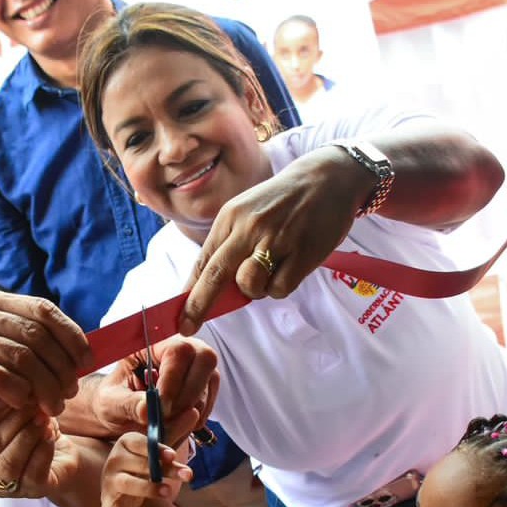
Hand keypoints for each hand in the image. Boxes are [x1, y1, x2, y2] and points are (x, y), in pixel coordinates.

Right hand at [0, 288, 88, 436]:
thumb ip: (28, 341)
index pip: (42, 309)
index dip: (70, 335)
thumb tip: (82, 349)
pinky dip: (18, 393)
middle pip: (35, 335)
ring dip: (44, 386)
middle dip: (60, 367)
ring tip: (53, 406)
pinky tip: (24, 405)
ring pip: (21, 357)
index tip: (86, 361)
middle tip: (68, 393)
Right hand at [0, 400, 82, 498]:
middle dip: (12, 418)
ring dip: (27, 434)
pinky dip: (43, 450)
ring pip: (9, 462)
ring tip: (41, 416)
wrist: (57, 451)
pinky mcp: (30, 492)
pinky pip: (33, 473)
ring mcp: (1, 486)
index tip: (7, 390)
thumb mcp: (4, 408)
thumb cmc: (23, 425)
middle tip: (30, 399)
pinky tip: (50, 434)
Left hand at [84, 336, 217, 442]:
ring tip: (164, 423)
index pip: (177, 351)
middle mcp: (181, 346)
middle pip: (205, 359)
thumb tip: (147, 410)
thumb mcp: (110, 401)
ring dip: (189, 410)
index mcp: (152, 341)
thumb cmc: (113, 399)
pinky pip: (210, 401)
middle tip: (165, 418)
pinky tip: (173, 424)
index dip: (173, 381)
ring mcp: (197, 365)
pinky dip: (194, 419)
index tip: (160, 409)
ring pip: (209, 383)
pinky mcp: (206, 385)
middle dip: (186, 396)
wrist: (120, 411)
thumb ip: (127, 404)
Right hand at [101, 432, 190, 506]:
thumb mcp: (161, 450)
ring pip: (128, 484)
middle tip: (186, 475)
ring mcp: (110, 484)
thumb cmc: (146, 466)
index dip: (156, 449)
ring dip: (148, 488)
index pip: (140, 443)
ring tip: (168, 492)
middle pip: (140, 464)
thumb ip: (176, 432)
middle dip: (163, 470)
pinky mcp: (108, 506)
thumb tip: (195, 411)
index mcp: (126, 444)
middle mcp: (114, 462)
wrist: (128, 493)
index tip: (172, 455)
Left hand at [180, 154, 360, 334]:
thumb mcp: (247, 213)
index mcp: (231, 217)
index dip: (189, 292)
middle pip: (216, 274)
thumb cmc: (281, 203)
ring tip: (269, 272)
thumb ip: (229, 246)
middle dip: (198, 305)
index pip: (204, 261)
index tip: (180, 316)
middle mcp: (249, 226)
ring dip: (254, 290)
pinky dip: (280, 287)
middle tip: (188, 327)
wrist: (327, 179)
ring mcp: (277, 239)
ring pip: (250, 285)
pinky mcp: (302, 252)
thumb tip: (210, 290)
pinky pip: (280, 288)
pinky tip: (290, 267)